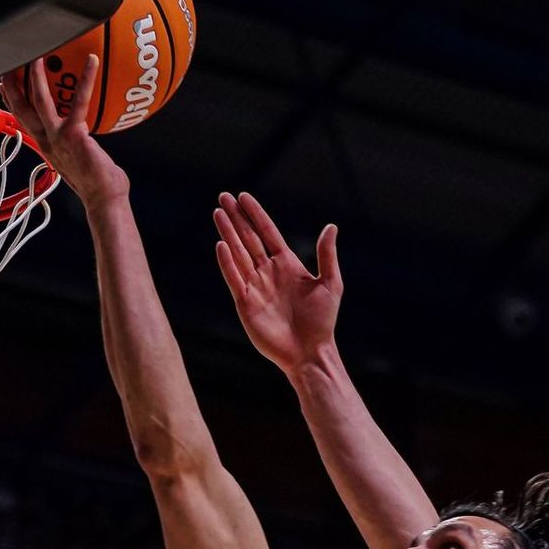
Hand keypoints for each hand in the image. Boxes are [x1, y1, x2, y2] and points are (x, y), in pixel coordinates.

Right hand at [0, 55, 127, 212]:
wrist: (103, 199)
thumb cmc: (96, 182)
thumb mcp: (79, 159)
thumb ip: (76, 143)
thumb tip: (85, 132)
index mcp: (45, 146)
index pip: (22, 119)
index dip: (10, 101)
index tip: (2, 85)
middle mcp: (46, 141)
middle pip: (21, 107)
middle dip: (12, 84)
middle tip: (8, 61)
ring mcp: (57, 137)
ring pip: (38, 100)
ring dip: (35, 75)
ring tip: (36, 52)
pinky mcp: (73, 134)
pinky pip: (78, 100)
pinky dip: (86, 78)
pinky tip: (92, 60)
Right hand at [214, 192, 341, 376]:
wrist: (310, 352)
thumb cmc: (322, 322)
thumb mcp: (330, 284)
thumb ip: (327, 255)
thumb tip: (331, 227)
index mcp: (286, 264)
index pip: (267, 232)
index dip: (255, 214)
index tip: (243, 196)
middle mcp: (268, 272)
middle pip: (248, 238)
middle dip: (236, 218)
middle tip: (223, 197)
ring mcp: (255, 287)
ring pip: (238, 254)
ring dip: (228, 233)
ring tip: (217, 213)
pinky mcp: (245, 303)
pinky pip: (234, 278)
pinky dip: (227, 262)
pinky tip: (221, 245)